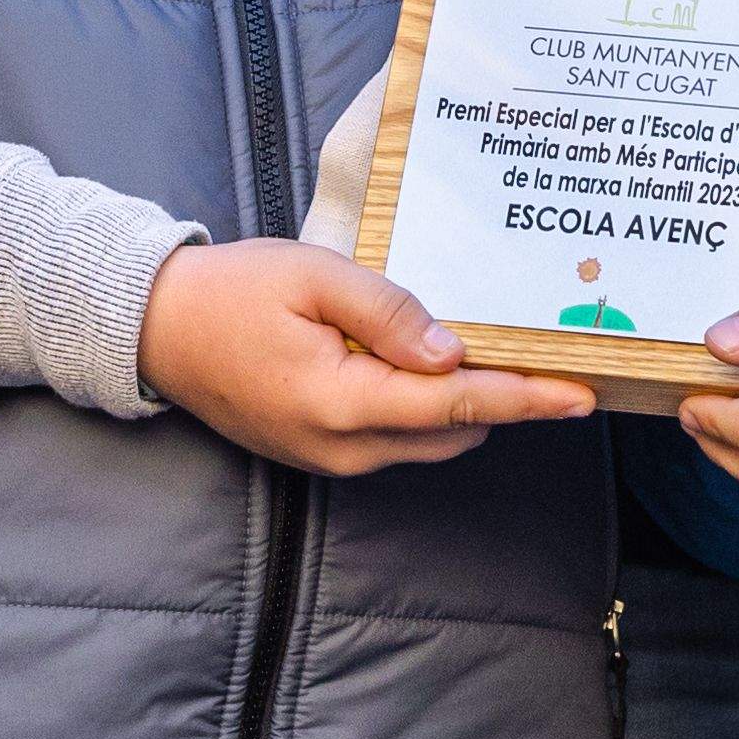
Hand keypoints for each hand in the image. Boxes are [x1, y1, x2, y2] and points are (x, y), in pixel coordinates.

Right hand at [138, 242, 596, 474]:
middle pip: (454, 431)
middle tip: (537, 346)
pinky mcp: (320, 456)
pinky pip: (396, 440)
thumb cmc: (232, 293)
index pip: (456, 404)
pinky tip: (422, 361)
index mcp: (342, 402)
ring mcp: (330, 460)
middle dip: (502, 397)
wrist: (157, 330)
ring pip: (429, 441)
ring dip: (462, 403)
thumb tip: (453, 352)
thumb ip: (388, 313)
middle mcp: (343, 447)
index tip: (581, 396)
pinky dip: (424, 407)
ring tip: (480, 344)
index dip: (525, 399)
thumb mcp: (314, 278)